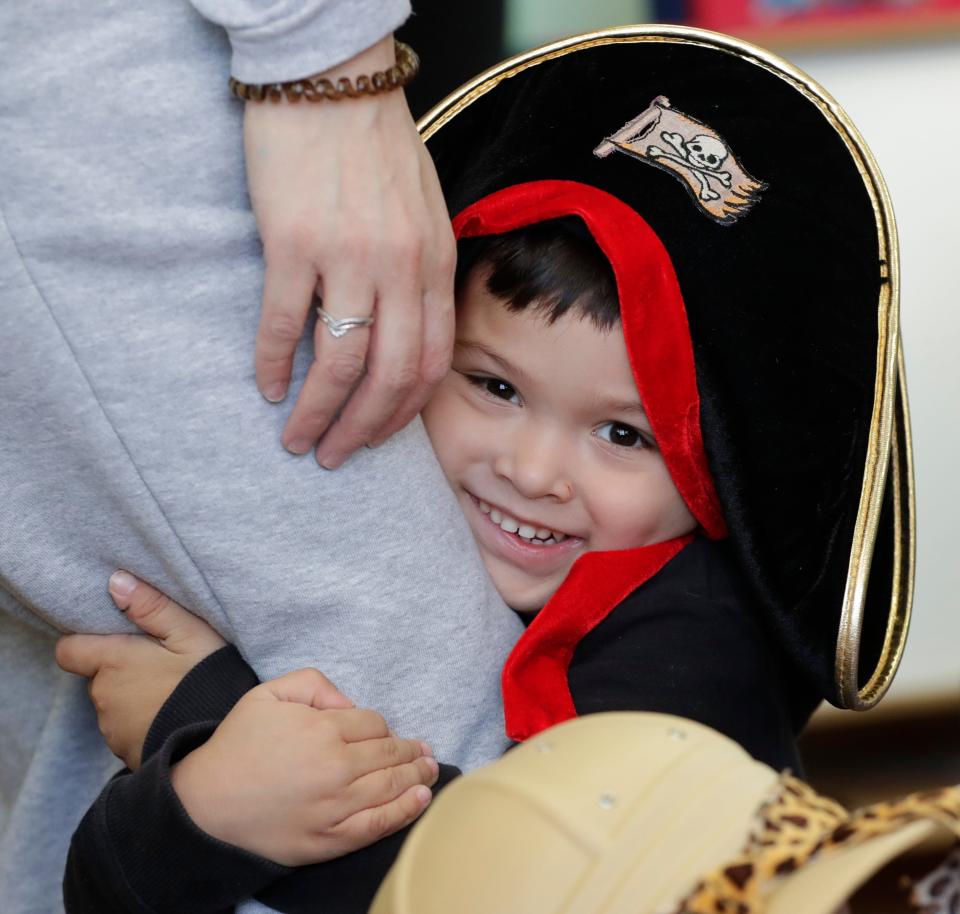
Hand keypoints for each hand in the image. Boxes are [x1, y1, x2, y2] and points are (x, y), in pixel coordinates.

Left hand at [55, 572, 226, 769]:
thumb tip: (115, 582)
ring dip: (132, 695)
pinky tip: (172, 714)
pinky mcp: (125, 753)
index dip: (85, 642)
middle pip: (97, 675)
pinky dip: (143, 720)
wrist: (219, 741)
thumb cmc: (206, 679)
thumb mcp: (190, 633)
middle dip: (121, 667)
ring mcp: (112, 729)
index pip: (68, 650)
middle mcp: (103, 697)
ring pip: (113, 702)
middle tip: (161, 662)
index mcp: (112, 663)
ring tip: (171, 690)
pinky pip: (126, 729)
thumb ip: (152, 606)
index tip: (116, 639)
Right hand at [171, 668, 438, 865]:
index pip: (373, 723)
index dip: (382, 725)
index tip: (383, 730)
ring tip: (430, 770)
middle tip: (426, 750)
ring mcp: (335, 808)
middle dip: (412, 750)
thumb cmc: (236, 746)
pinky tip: (420, 801)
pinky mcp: (329, 840)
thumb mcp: (267, 694)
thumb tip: (349, 703)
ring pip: (390, 787)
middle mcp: (335, 768)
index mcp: (322, 730)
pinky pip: (377, 826)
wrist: (203, 807)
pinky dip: (404, 813)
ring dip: (417, 777)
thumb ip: (313, 683)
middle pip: (389, 754)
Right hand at [245, 34, 455, 466]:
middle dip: (362, 430)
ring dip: (317, 411)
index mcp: (435, 264)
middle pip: (390, 377)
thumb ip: (423, 274)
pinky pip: (283, 320)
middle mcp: (401, 268)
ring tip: (296, 438)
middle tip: (334, 455)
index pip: (431, 363)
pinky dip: (272, 361)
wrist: (332, 78)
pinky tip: (266, 385)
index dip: (403, 413)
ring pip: (339, 362)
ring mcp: (349, 256)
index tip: (377, 436)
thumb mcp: (426, 213)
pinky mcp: (294, 240)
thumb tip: (406, 335)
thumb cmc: (378, 147)